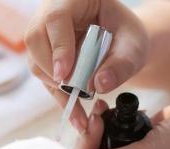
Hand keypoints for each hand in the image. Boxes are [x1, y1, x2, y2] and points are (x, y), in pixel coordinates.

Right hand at [25, 0, 147, 130]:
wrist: (120, 40)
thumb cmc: (126, 34)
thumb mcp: (134, 44)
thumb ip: (122, 63)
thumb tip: (99, 85)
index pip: (56, 19)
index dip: (58, 47)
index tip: (65, 74)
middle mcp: (50, 13)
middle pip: (36, 39)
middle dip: (52, 70)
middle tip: (73, 92)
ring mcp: (43, 35)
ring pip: (35, 61)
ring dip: (56, 88)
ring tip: (79, 111)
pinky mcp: (43, 57)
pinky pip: (44, 78)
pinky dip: (60, 97)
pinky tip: (75, 115)